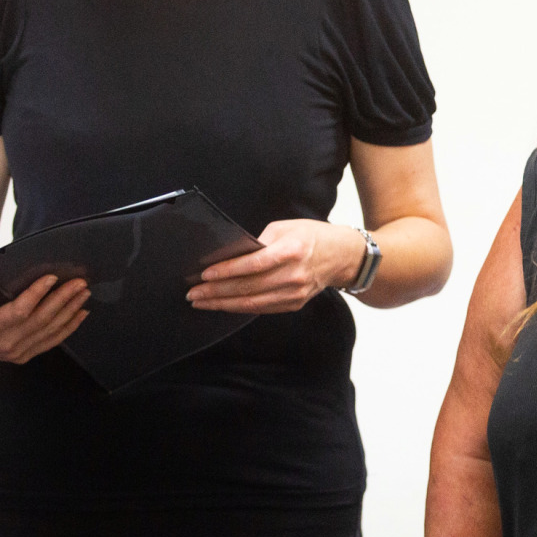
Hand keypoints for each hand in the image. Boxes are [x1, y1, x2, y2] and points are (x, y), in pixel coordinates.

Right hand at [0, 274, 88, 362]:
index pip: (18, 312)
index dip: (36, 295)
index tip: (52, 278)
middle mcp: (5, 344)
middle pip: (41, 320)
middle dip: (62, 299)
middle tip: (79, 282)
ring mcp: (17, 352)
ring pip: (50, 330)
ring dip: (70, 310)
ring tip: (84, 292)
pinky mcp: (25, 354)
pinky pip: (51, 341)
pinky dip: (69, 327)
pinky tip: (82, 313)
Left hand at [187, 219, 362, 313]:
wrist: (343, 256)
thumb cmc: (312, 236)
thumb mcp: (286, 228)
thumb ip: (260, 242)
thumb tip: (231, 256)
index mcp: (291, 250)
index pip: (253, 264)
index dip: (227, 271)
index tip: (205, 275)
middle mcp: (294, 275)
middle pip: (248, 287)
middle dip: (216, 292)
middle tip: (193, 293)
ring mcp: (295, 292)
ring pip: (252, 303)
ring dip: (223, 304)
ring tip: (202, 302)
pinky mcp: (294, 303)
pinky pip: (262, 308)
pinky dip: (240, 307)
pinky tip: (224, 305)